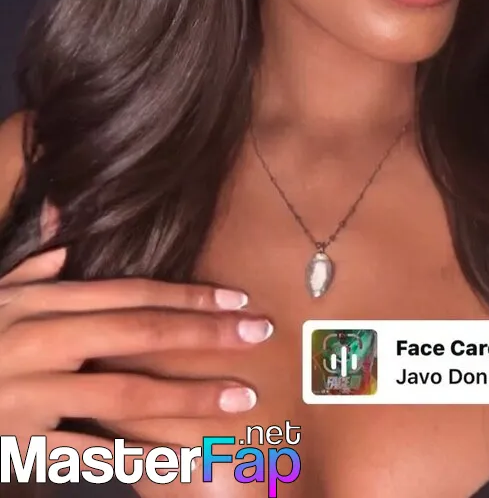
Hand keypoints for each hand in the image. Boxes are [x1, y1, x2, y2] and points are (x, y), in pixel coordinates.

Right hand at [0, 247, 272, 487]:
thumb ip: (32, 268)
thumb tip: (66, 235)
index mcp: (41, 304)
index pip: (129, 294)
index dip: (187, 296)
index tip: (235, 299)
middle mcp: (40, 342)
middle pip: (139, 334)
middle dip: (205, 334)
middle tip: (257, 334)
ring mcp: (30, 395)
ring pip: (125, 395)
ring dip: (190, 397)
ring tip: (239, 400)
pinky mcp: (18, 444)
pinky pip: (87, 454)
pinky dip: (134, 457)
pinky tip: (180, 458)